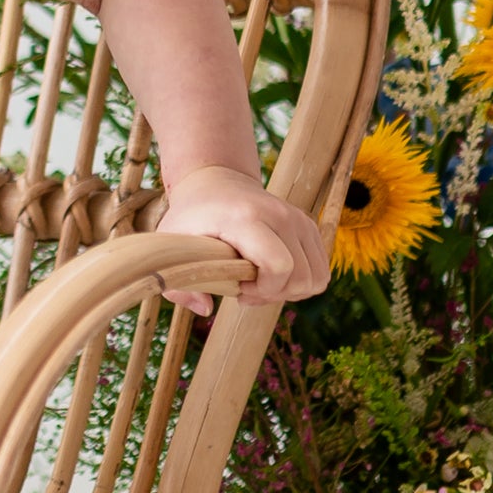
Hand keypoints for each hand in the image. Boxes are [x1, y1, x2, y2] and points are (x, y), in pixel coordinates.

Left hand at [154, 165, 330, 315]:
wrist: (215, 182)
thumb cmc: (192, 217)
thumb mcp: (172, 246)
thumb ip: (179, 283)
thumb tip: (206, 309)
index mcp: (245, 219)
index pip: (278, 266)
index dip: (262, 290)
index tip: (238, 287)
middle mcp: (279, 215)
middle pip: (301, 277)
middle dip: (275, 294)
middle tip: (246, 288)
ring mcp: (298, 218)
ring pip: (317, 276)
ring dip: (291, 290)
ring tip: (261, 282)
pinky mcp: (308, 225)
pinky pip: (321, 269)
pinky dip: (302, 280)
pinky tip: (273, 274)